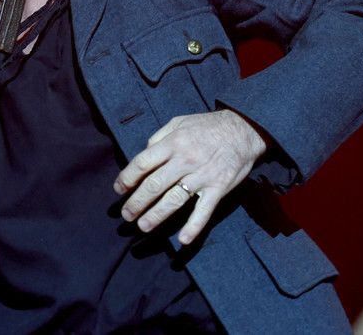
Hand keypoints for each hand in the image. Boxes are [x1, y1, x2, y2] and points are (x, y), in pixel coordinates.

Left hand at [113, 110, 266, 245]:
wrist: (243, 129)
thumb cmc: (207, 126)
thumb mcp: (179, 122)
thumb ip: (160, 137)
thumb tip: (144, 153)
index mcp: (173, 143)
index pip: (143, 163)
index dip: (127, 178)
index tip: (119, 189)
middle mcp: (184, 160)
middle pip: (154, 185)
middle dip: (136, 202)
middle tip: (125, 215)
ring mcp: (202, 176)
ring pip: (173, 200)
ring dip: (156, 215)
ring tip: (143, 226)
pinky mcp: (218, 188)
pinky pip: (204, 211)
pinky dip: (194, 227)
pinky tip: (183, 240)